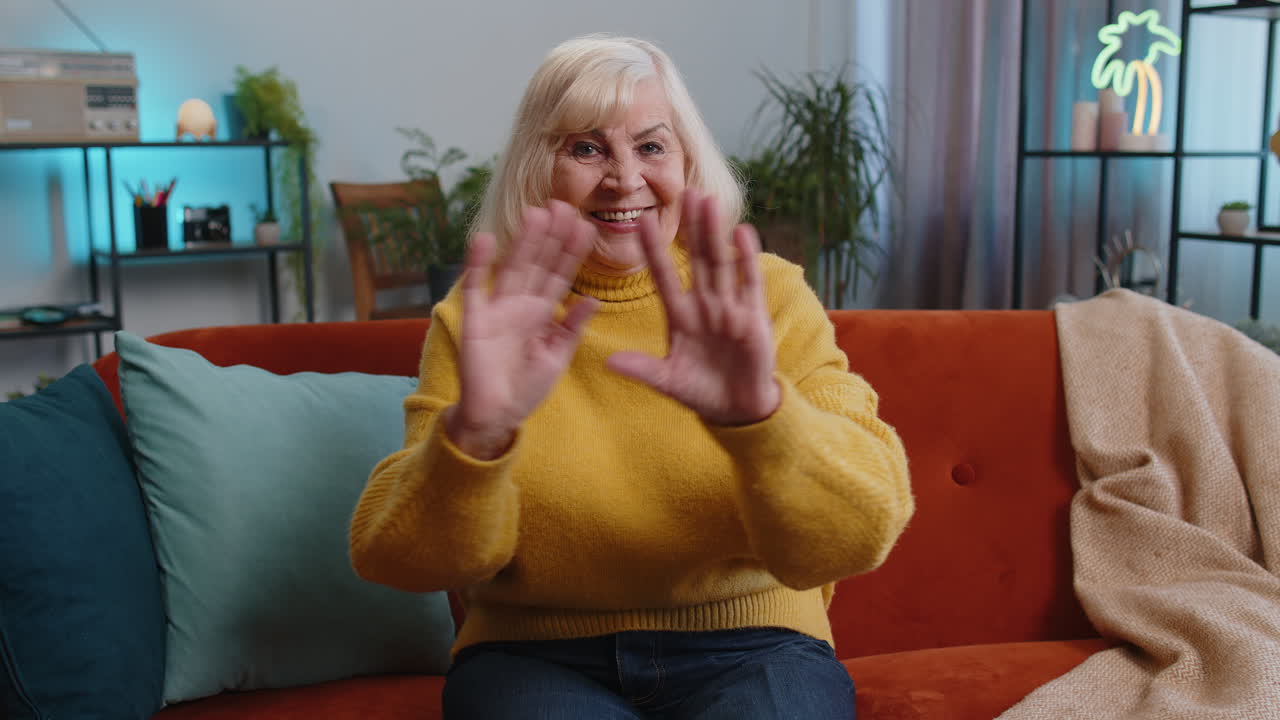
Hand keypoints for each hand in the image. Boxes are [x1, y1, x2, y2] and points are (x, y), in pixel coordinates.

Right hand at [447, 201, 597, 457]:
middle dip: (550, 236)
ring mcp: (497, 309)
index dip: (571, 252)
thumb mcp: (557, 356)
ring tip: (535, 213)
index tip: (586, 226)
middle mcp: (521, 304)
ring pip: (513, 267)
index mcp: (542, 313)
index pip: (560, 275)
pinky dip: (477, 264)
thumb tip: (593, 300)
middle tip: (563, 206)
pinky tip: (483, 239)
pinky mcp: (475, 320)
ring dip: (523, 242)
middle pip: (538, 263)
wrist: (497, 416)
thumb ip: (572, 328)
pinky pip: (475, 288)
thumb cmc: (527, 388)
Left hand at [608, 189, 779, 424]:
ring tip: (708, 201)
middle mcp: (704, 305)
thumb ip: (642, 369)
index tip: (642, 221)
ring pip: (720, 262)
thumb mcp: (667, 381)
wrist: (737, 410)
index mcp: (679, 317)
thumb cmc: (700, 392)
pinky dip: (746, 258)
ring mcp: (729, 307)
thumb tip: (608, 362)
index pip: (663, 275)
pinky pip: (748, 281)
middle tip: (684, 192)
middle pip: (695, 259)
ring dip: (714, 232)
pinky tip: (743, 232)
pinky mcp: (753, 316)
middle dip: (690, 227)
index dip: (654, 250)